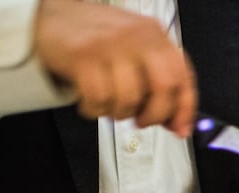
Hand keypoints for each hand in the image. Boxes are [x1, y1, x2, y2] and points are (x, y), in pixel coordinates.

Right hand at [33, 0, 197, 136]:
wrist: (53, 17)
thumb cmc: (97, 38)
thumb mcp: (136, 51)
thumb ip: (157, 82)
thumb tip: (176, 123)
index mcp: (155, 35)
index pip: (183, 77)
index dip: (185, 109)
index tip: (179, 128)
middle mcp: (136, 37)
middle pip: (164, 88)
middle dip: (155, 114)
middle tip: (142, 120)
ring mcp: (109, 46)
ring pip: (130, 99)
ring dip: (119, 113)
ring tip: (110, 104)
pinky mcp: (83, 57)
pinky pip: (99, 100)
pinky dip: (95, 110)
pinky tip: (91, 102)